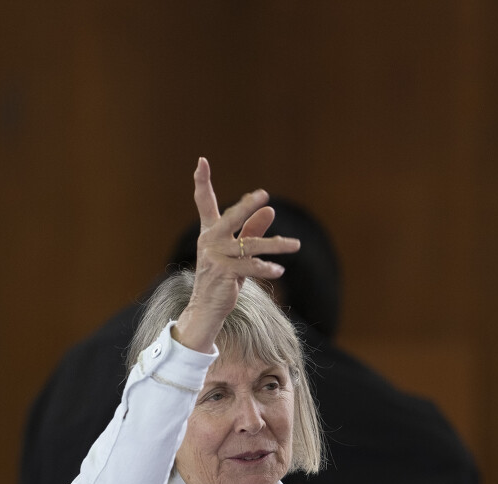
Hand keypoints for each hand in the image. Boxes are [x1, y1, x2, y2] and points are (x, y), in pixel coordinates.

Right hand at [171, 158, 299, 352]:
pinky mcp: (224, 273)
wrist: (206, 307)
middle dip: (246, 206)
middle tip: (263, 195)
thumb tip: (270, 210)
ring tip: (296, 245)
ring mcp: (216, 257)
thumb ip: (252, 230)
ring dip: (276, 245)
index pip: (204, 202)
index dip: (202, 181)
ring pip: (251, 246)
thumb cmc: (223, 276)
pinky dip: (267, 268)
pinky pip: (251, 267)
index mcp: (210, 231)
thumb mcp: (238, 251)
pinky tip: (279, 270)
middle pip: (230, 217)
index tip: (201, 161)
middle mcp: (210, 240)